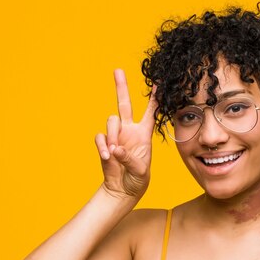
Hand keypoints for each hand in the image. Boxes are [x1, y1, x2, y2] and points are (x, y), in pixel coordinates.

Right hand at [95, 69, 156, 198]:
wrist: (122, 189)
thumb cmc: (137, 179)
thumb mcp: (140, 171)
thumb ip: (129, 159)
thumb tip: (116, 149)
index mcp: (144, 134)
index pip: (150, 112)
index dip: (154, 98)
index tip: (158, 83)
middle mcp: (129, 130)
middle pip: (124, 103)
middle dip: (121, 86)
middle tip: (118, 70)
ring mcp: (116, 136)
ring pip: (111, 120)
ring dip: (113, 134)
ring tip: (115, 152)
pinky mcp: (104, 143)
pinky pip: (100, 136)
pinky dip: (102, 146)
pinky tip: (107, 157)